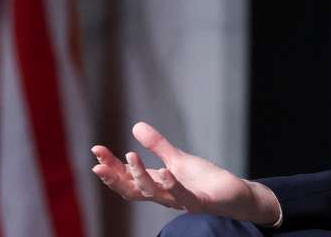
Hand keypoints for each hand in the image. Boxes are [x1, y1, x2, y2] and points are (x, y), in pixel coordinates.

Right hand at [90, 122, 280, 224]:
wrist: (234, 195)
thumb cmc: (205, 180)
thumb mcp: (178, 158)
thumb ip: (158, 146)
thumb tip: (136, 126)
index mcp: (157, 184)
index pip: (128, 177)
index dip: (111, 166)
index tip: (96, 150)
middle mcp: (164, 196)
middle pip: (133, 189)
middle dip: (115, 177)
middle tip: (98, 163)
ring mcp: (181, 201)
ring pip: (154, 193)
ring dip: (141, 176)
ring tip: (130, 157)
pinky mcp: (200, 203)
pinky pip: (184, 197)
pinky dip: (173, 186)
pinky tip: (165, 172)